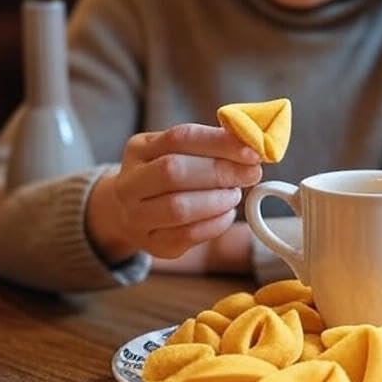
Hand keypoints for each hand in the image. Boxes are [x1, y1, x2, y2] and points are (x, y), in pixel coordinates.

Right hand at [85, 124, 261, 264]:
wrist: (129, 212)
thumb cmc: (164, 175)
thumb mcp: (177, 152)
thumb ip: (209, 145)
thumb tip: (252, 145)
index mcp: (139, 149)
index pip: (180, 137)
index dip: (219, 142)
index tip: (251, 150)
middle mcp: (129, 183)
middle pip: (173, 172)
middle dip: (220, 172)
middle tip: (251, 174)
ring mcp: (136, 217)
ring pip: (178, 208)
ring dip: (217, 201)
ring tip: (235, 194)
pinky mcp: (152, 244)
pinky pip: (187, 236)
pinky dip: (215, 224)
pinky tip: (226, 214)